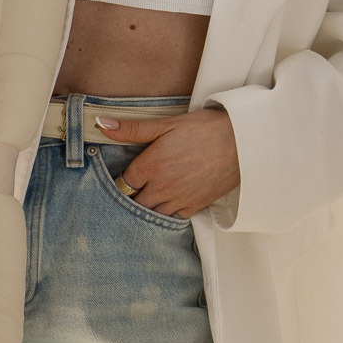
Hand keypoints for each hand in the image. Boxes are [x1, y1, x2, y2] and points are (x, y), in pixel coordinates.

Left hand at [95, 107, 239, 218]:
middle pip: (134, 202)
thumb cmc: (202, 129)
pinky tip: (165, 203)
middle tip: (130, 189)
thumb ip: (131, 129)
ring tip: (145, 198)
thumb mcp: (164, 124)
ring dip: (146, 207)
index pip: (122, 183)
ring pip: (152, 214)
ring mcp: (179, 199)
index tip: (119, 177)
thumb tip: (101, 125)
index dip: (118, 181)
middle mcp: (162, 187)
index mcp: (151, 166)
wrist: (241, 142)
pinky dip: (165, 213)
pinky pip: (172, 218)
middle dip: (130, 197)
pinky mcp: (195, 206)